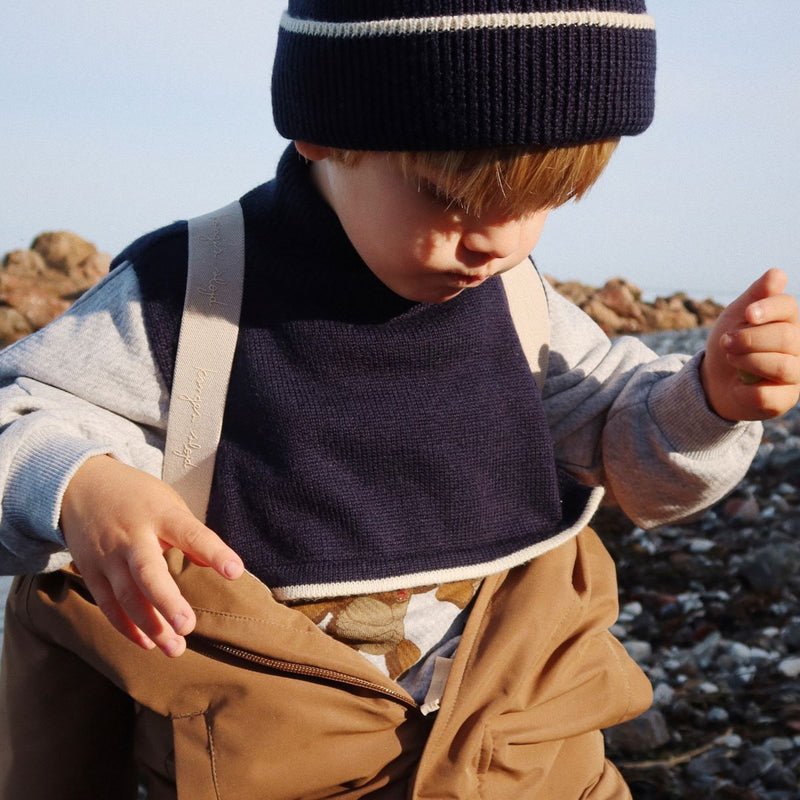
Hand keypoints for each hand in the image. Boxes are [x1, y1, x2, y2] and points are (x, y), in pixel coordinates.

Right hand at [61, 455, 243, 656]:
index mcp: (160, 514)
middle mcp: (132, 536)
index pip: (191, 533)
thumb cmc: (139, 499)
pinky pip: (108, 603)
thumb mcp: (170, 504)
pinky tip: (147, 643)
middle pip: (148, 572)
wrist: (81, 486)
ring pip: (126, 595)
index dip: (214, 552)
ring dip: (150, 626)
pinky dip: (126, 626)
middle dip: (167, 601)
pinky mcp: (90, 571)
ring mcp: (107, 556)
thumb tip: (225, 566)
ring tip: (175, 648)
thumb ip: (193, 536)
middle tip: (187, 627)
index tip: (236, 571)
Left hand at [701, 268, 799, 420]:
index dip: (768, 308)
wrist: (714, 379)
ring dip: (748, 360)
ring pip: (782, 365)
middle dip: (749, 338)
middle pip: (785, 336)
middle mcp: (798, 346)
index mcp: (787, 321)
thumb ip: (755, 296)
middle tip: (726, 341)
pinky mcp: (784, 399)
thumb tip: (777, 274)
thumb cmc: (730, 343)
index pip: (788, 307)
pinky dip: (746, 387)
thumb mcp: (735, 316)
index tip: (747, 314)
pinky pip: (768, 393)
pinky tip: (739, 382)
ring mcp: (795, 374)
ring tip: (731, 357)